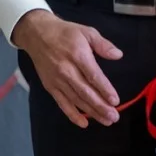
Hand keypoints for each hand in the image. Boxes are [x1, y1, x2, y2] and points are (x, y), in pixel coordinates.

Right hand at [13, 10, 122, 128]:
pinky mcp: (50, 86)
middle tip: (114, 117)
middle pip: (85, 92)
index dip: (104, 89)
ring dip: (91, 112)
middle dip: (100, 106)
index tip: (115, 100)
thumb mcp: (87, 32)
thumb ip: (103, 44)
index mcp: (77, 55)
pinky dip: (72, 114)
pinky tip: (83, 123)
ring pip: (76, 100)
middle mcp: (66, 70)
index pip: (93, 76)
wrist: (37, 34)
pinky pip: (62, 103)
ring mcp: (57, 80)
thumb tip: (118, 55)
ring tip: (106, 120)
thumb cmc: (66, 33)